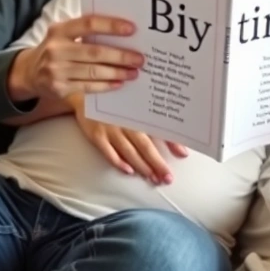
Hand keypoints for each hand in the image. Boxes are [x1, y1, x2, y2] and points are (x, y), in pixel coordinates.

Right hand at [8, 14, 144, 101]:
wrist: (29, 73)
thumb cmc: (56, 49)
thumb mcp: (63, 35)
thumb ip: (85, 32)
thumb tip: (122, 34)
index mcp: (60, 30)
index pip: (88, 24)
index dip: (111, 26)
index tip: (131, 29)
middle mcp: (56, 49)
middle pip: (95, 52)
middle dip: (121, 56)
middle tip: (139, 59)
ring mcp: (56, 70)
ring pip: (93, 72)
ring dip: (117, 72)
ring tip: (133, 72)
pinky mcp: (59, 88)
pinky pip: (88, 87)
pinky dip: (106, 85)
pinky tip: (119, 83)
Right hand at [69, 95, 187, 183]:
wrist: (86, 91)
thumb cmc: (117, 100)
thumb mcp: (136, 103)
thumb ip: (155, 117)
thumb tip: (173, 134)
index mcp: (139, 112)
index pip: (159, 129)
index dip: (172, 143)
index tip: (183, 155)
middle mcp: (126, 121)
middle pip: (145, 145)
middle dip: (158, 163)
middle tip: (168, 178)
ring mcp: (110, 128)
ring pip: (129, 151)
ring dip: (142, 166)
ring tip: (154, 178)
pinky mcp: (96, 134)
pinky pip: (107, 151)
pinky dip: (118, 161)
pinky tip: (128, 171)